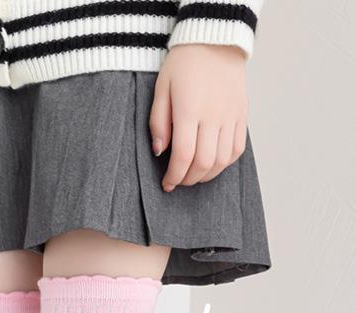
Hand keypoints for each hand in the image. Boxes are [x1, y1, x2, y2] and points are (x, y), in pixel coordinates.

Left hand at [150, 44, 248, 192]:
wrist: (215, 39)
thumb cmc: (183, 64)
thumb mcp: (162, 89)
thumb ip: (158, 122)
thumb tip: (159, 151)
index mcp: (190, 109)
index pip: (183, 155)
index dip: (174, 176)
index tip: (166, 184)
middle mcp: (214, 115)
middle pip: (204, 163)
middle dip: (188, 179)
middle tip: (178, 180)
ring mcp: (231, 115)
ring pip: (222, 160)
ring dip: (206, 175)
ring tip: (194, 174)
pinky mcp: (242, 114)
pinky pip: (237, 149)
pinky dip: (224, 163)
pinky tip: (212, 163)